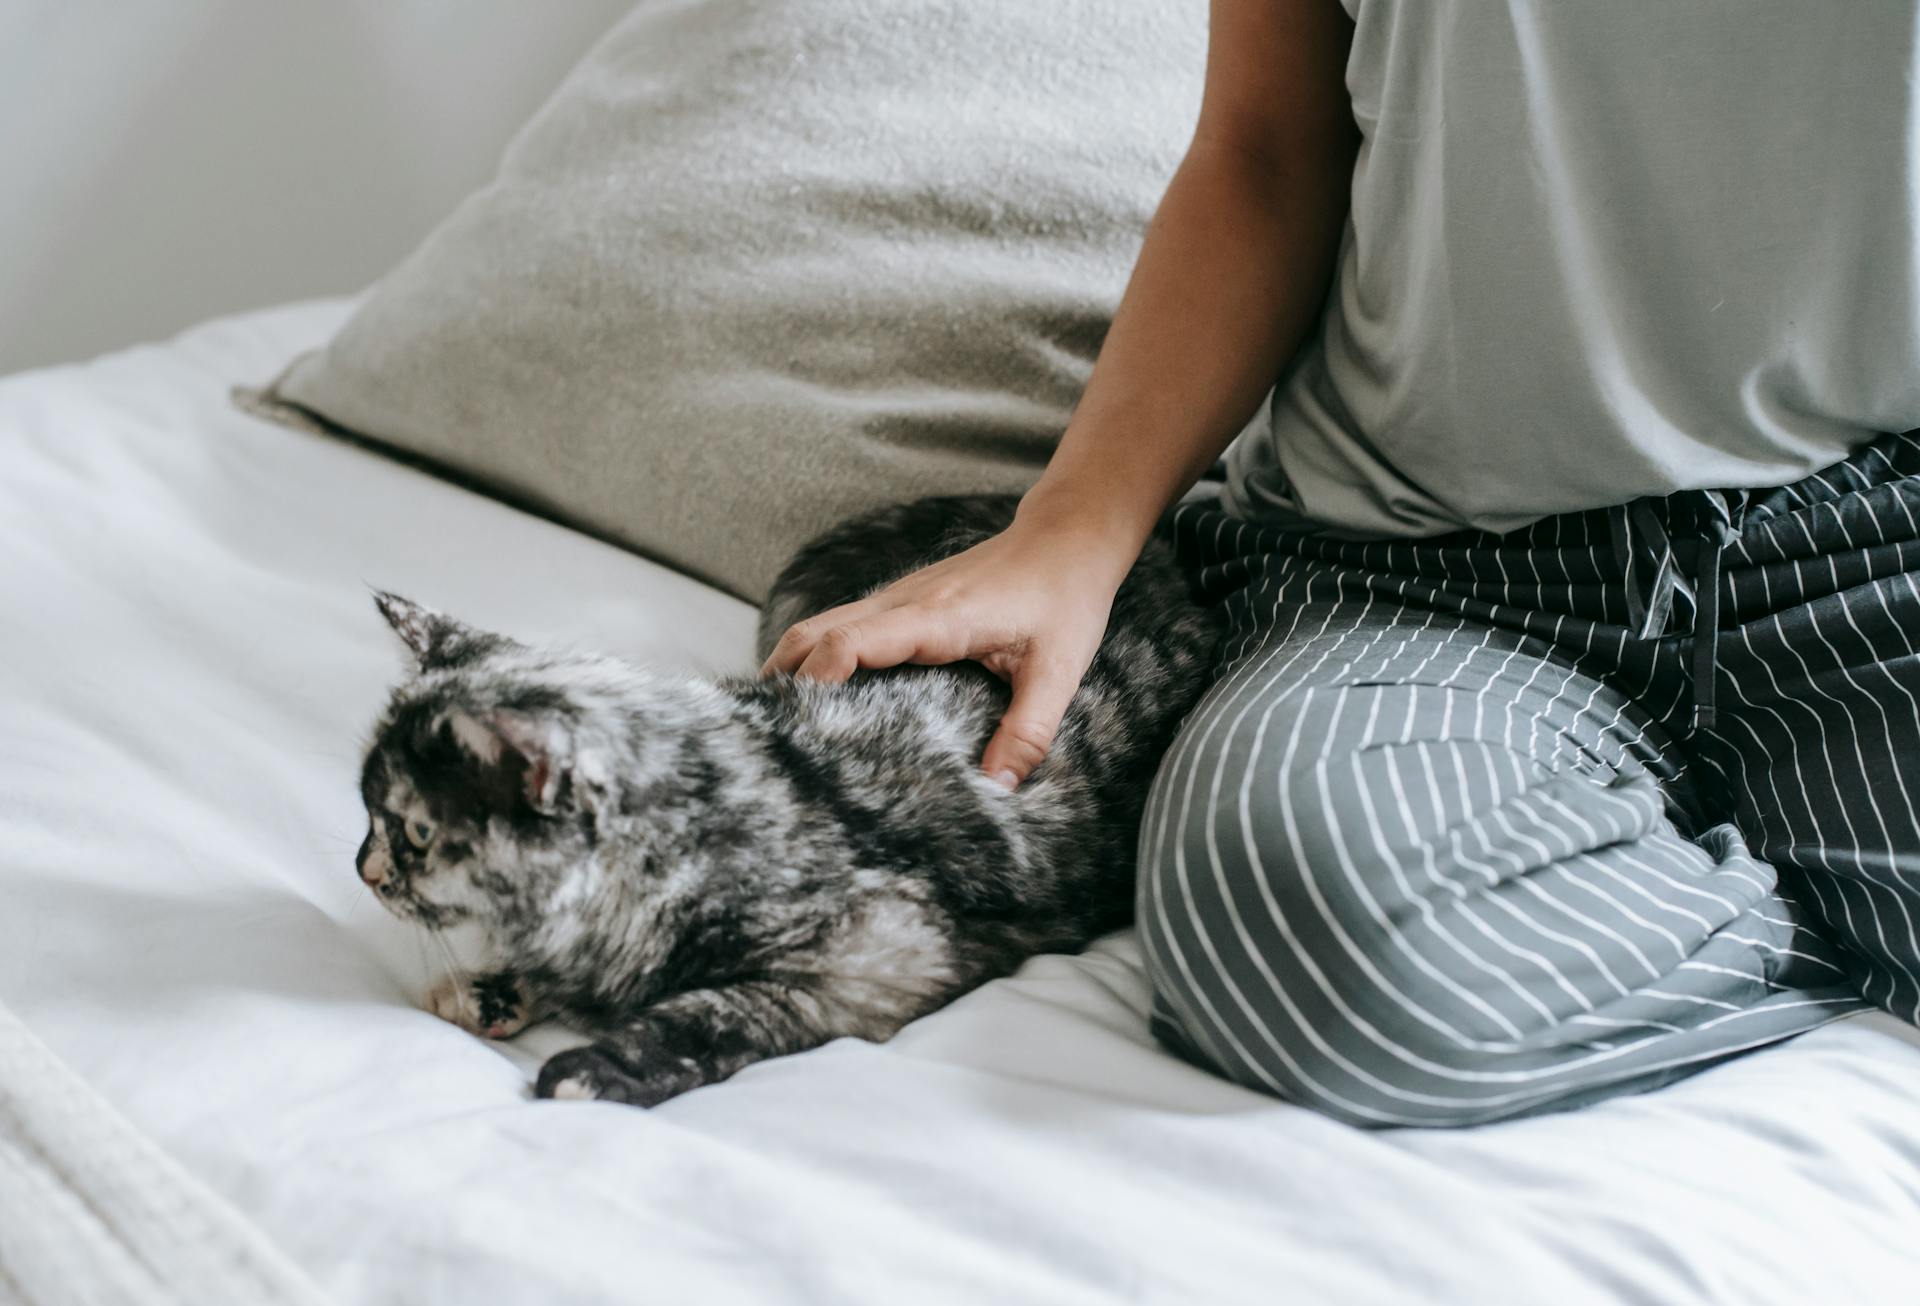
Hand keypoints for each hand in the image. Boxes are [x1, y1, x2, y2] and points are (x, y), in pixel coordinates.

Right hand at [759, 508, 1136, 788]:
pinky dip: (814, 655)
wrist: (1067, 537)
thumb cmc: (1065, 597)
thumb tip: (996, 790)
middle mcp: (903, 602)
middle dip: (782, 681)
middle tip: (765, 736)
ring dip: (791, 666)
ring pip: (819, 625)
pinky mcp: (902, 601)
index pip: (850, 642)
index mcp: (936, 617)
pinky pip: (841, 625)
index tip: (797, 727)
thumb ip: (1027, 731)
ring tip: (776, 722)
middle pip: (813, 633)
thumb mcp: (1058, 670)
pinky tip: (815, 692)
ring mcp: (897, 597)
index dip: (814, 682)